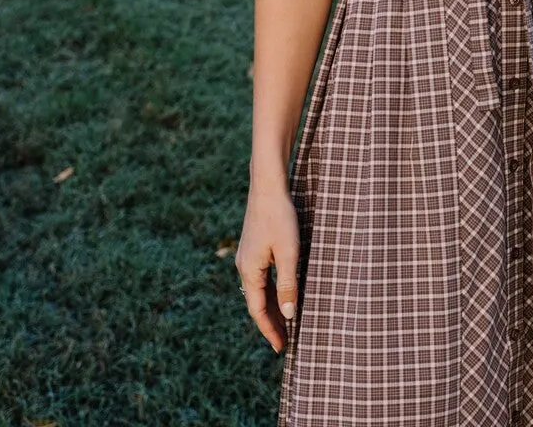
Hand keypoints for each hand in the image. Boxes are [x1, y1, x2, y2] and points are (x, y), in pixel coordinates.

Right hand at [235, 181, 300, 353]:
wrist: (267, 185)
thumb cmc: (280, 217)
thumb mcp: (289, 252)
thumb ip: (288, 284)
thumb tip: (289, 314)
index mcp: (249, 270)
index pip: (258, 310)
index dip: (270, 330)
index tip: (281, 347)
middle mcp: (244, 266)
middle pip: (257, 303)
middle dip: (271, 322)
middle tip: (285, 341)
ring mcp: (247, 256)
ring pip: (259, 290)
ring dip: (272, 306)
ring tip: (286, 323)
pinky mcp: (254, 247)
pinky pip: (261, 277)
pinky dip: (271, 290)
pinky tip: (282, 293)